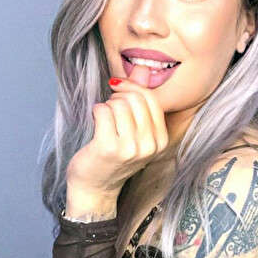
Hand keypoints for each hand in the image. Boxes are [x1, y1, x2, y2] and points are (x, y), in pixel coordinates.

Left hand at [66, 64, 168, 205]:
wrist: (96, 188)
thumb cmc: (114, 157)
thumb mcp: (136, 131)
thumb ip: (141, 100)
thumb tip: (143, 68)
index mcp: (161, 140)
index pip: (152, 100)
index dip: (133, 88)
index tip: (119, 89)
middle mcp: (149, 145)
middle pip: (135, 99)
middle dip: (118, 96)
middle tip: (110, 107)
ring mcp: (130, 148)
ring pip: (119, 104)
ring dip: (107, 105)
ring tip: (104, 118)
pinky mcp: (109, 147)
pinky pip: (103, 111)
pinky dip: (96, 111)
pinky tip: (95, 121)